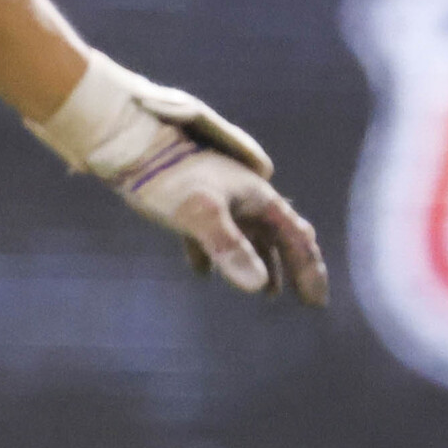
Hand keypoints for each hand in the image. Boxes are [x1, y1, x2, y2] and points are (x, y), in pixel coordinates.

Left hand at [118, 145, 327, 304]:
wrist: (131, 146)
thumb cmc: (169, 178)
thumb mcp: (201, 213)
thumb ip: (229, 247)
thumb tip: (258, 285)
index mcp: (257, 198)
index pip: (296, 237)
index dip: (308, 269)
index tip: (316, 302)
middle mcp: (245, 197)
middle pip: (279, 236)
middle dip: (294, 266)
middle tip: (303, 299)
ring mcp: (221, 199)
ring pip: (250, 235)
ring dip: (261, 262)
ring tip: (266, 294)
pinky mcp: (193, 202)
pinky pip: (212, 233)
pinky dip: (214, 254)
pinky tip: (201, 274)